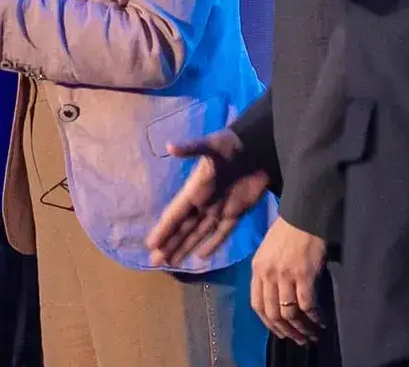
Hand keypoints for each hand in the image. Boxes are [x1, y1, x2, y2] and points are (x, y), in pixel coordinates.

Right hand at [144, 127, 271, 266]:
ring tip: (171, 263)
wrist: (258, 146)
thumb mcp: (211, 145)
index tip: (150, 245)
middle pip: (182, 228)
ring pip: (198, 233)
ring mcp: (219, 209)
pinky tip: (201, 256)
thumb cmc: (232, 145)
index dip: (163, 230)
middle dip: (169, 245)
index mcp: (194, 190)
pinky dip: (212, 244)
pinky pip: (222, 233)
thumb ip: (192, 148)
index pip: (175, 215)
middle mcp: (202, 202)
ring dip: (185, 247)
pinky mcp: (236, 212)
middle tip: (154, 262)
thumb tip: (170, 146)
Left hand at [251, 218, 327, 344]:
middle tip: (298, 340)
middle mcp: (268, 274)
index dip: (268, 324)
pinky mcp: (303, 274)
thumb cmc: (287, 232)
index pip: (257, 304)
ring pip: (289, 312)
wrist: (303, 215)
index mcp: (257, 269)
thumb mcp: (267, 252)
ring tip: (311, 335)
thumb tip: (276, 298)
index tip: (279, 333)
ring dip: (301, 328)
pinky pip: (306, 304)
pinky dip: (313, 317)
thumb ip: (267, 273)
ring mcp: (285, 275)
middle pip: (272, 313)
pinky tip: (320, 322)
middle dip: (286, 331)